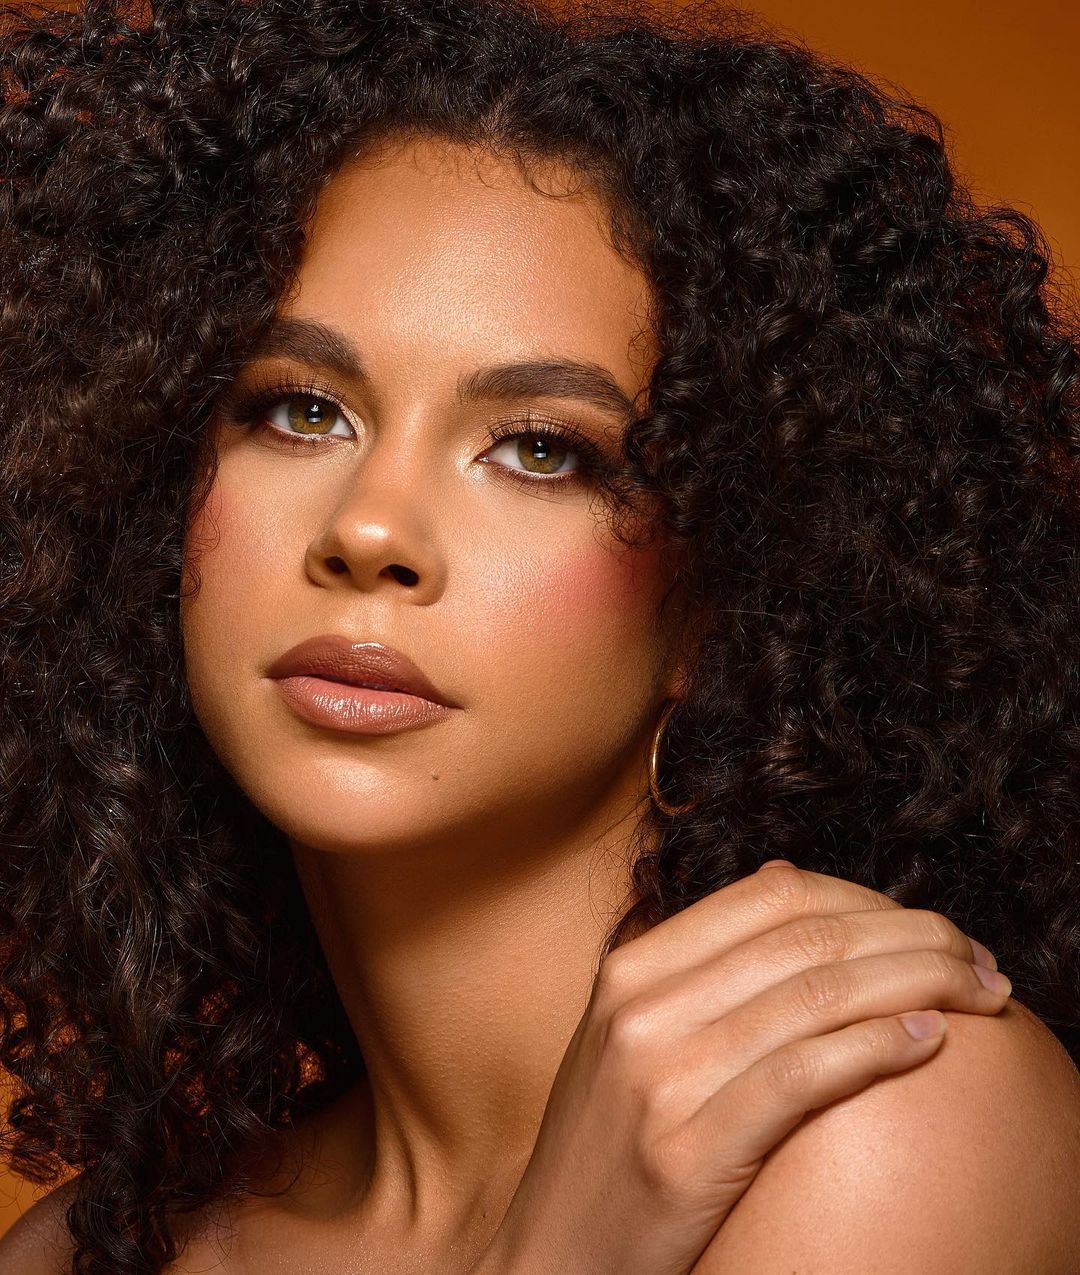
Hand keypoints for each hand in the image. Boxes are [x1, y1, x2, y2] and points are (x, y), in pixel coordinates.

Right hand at [472, 861, 1009, 1274]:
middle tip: (980, 959)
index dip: (867, 898)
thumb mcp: (629, 1037)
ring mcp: (660, 1076)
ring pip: (818, 996)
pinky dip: (878, 1047)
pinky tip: (929, 1041)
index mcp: (631, 968)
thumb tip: (790, 892)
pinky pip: (803, 1076)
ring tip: (981, 994)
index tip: (926, 925)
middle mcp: (642, 1007)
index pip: (773, 892)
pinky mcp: (686, 1153)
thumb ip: (697, 970)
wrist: (550, 1258)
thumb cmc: (606, 1149)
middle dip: (915, 937)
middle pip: (808, 936)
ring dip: (921, 984)